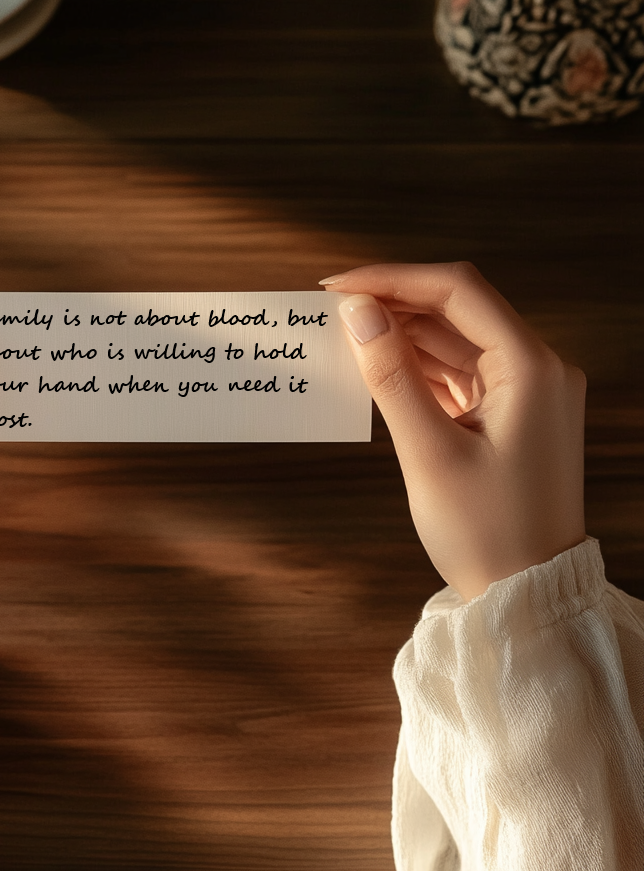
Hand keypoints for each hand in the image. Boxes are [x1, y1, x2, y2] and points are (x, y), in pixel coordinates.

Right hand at [323, 262, 585, 600]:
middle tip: (333, 311)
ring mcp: (527, 390)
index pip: (457, 291)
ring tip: (348, 340)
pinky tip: (379, 369)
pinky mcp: (511, 413)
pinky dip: (418, 368)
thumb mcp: (428, 452)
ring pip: (455, 340)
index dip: (393, 278)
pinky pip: (459, 372)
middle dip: (394, 304)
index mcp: (532, 367)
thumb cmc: (486, 532)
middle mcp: (538, 368)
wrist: (526, 592)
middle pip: (457, 309)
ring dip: (402, 336)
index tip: (337, 286)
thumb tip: (358, 313)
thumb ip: (391, 376)